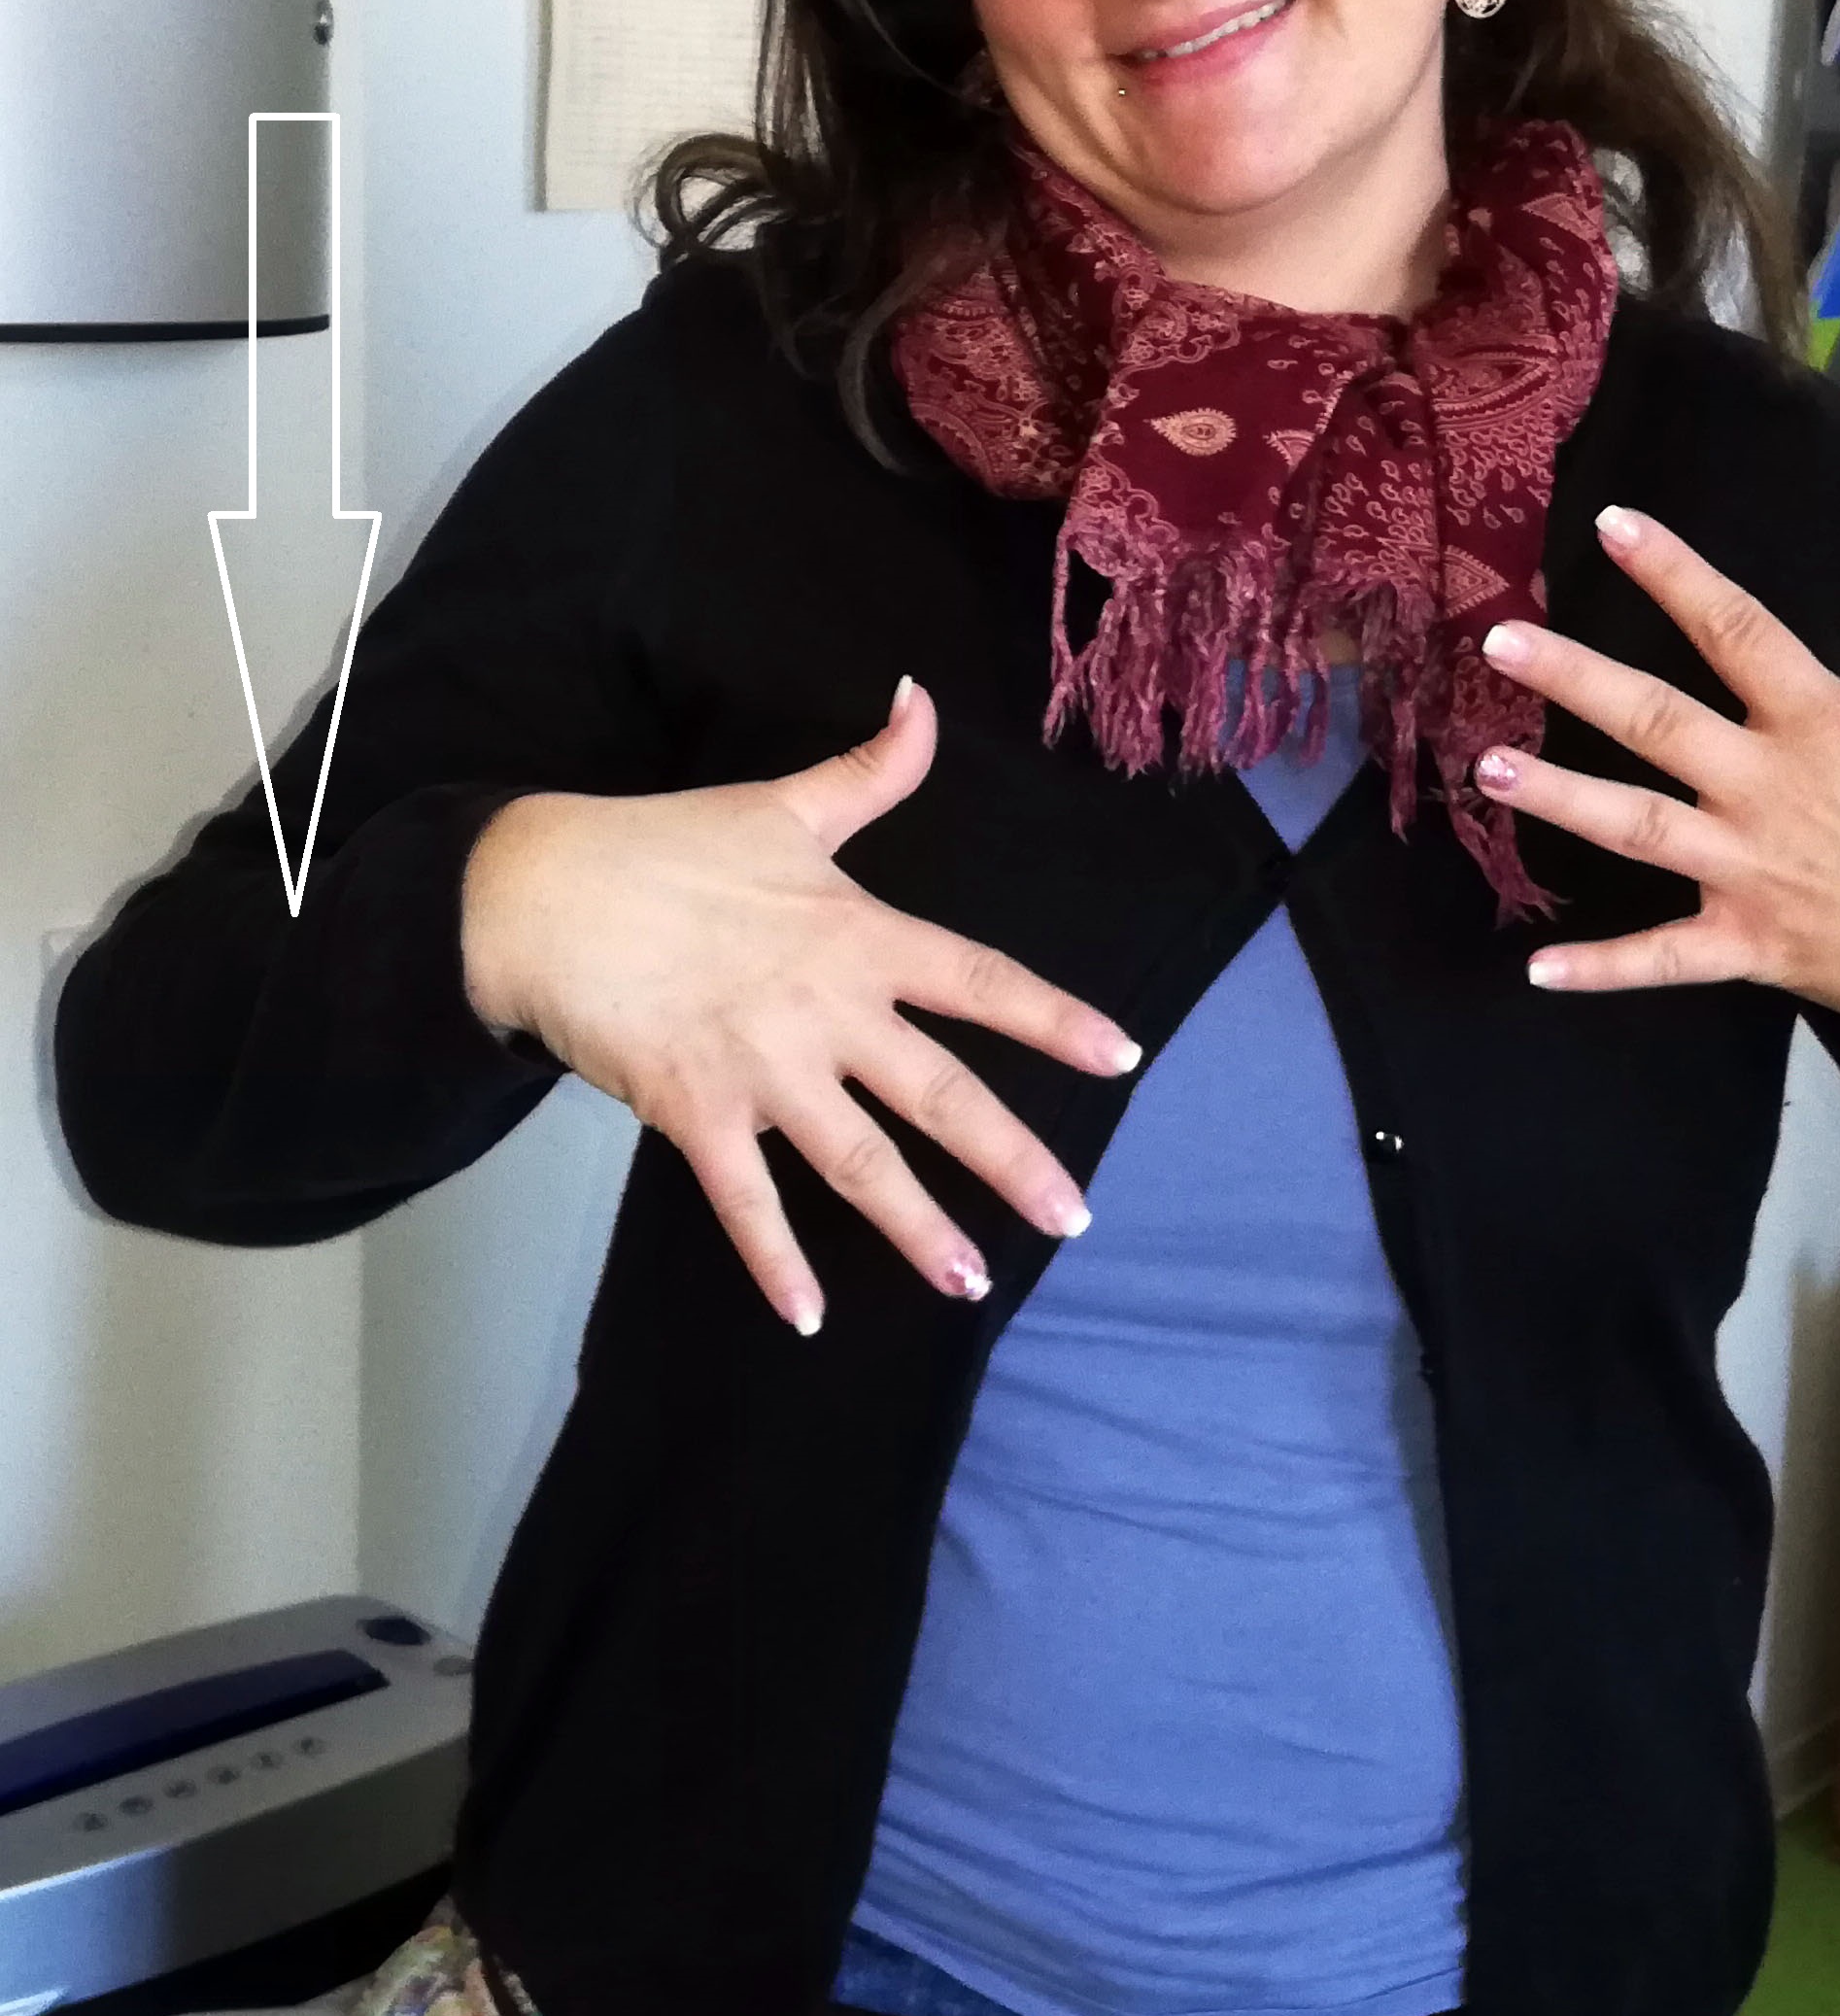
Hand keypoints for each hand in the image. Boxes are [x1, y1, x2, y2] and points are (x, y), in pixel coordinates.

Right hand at [460, 679, 1140, 1331]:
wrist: (540, 893)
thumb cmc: (666, 847)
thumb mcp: (782, 804)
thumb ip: (869, 771)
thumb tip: (920, 698)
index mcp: (858, 938)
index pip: (979, 981)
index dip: (1054, 1020)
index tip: (1123, 1058)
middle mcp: (825, 1012)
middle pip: (940, 1095)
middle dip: (1011, 1160)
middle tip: (1072, 1217)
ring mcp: (761, 1068)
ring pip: (858, 1163)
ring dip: (916, 1229)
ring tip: (971, 1284)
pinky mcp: (693, 1110)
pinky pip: (744, 1201)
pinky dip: (773, 1262)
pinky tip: (807, 1317)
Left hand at [1471, 506, 1839, 1050]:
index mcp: (1825, 724)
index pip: (1735, 630)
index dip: (1674, 573)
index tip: (1614, 526)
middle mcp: (1773, 792)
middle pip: (1655, 720)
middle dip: (1574, 678)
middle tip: (1499, 640)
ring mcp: (1754, 873)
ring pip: (1636, 826)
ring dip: (1559, 797)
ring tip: (1486, 768)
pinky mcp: (1755, 947)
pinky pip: (1665, 959)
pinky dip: (1602, 967)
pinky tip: (1538, 969)